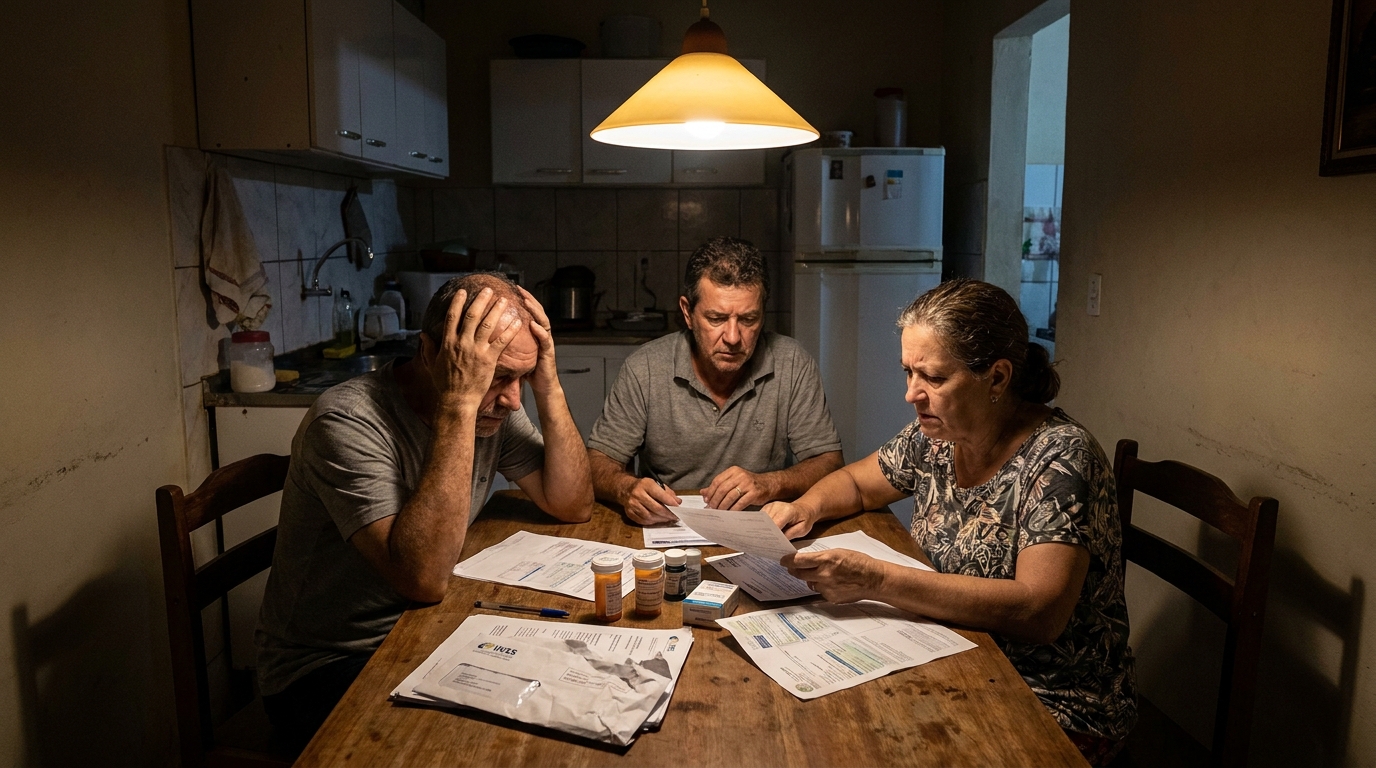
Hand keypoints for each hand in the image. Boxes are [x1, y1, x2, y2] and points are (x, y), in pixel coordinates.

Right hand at [430, 287, 521, 408]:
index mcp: (448, 343)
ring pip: (487, 325)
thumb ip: (429, 348)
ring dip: (496, 310)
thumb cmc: (444, 384)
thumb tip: (423, 335)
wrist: (457, 400)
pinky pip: (501, 341)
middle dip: (480, 300)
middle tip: (488, 290)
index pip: (452, 317)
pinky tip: (517, 322)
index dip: (457, 302)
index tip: (463, 292)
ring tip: (504, 300)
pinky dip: (509, 331)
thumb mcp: (432, 364)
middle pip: (472, 316)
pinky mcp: (488, 359)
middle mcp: (461, 343)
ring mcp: (475, 350)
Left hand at [517, 286, 558, 396]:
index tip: (512, 290)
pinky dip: (540, 332)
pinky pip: (545, 340)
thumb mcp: (516, 354)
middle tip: (519, 289)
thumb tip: (489, 338)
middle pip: (537, 312)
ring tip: (527, 302)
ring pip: (543, 322)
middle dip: (529, 299)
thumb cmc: (530, 371)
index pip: (528, 312)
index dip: (522, 300)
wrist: (544, 386)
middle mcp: (541, 334)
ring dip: (535, 311)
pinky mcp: (549, 353)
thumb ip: (509, 343)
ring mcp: (546, 342)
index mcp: (533, 333)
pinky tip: (534, 325)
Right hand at [622, 478, 681, 525]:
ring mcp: (632, 504)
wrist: (625, 489)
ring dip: (661, 519)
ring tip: (667, 519)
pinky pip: (643, 521)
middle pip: (656, 508)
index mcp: (646, 484)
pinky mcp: (629, 513)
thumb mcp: (655, 484)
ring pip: (649, 516)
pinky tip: (657, 520)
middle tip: (675, 517)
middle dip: (667, 514)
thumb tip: (678, 502)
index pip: (660, 495)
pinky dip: (652, 522)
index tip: (678, 507)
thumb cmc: (644, 487)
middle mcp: (638, 494)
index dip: (670, 502)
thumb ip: (667, 492)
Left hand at [703, 466, 774, 509]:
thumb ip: (719, 486)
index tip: (707, 500)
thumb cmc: (749, 484)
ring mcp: (748, 483)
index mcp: (733, 471)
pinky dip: (733, 509)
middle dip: (715, 500)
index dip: (710, 492)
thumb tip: (703, 492)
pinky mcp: (754, 492)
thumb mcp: (734, 482)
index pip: (717, 481)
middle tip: (712, 508)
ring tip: (720, 512)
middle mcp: (740, 475)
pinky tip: (730, 513)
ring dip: (723, 506)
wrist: (768, 485)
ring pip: (730, 496)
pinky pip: (740, 502)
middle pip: (722, 489)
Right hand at [764, 500, 814, 539]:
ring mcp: (771, 506)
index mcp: (787, 511)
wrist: (804, 509)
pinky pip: (761, 518)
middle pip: (766, 522)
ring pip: (761, 520)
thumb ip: (790, 535)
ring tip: (761, 540)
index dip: (771, 534)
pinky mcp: (767, 507)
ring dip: (761, 529)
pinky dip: (761, 525)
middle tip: (763, 545)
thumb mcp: (802, 529)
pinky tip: (763, 533)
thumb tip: (777, 542)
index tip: (768, 544)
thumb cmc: (804, 520)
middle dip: (764, 533)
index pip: (775, 524)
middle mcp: (777, 506)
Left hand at [781, 549, 884, 603]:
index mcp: (826, 559)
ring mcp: (827, 587)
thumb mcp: (838, 552)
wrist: (873, 579)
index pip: (799, 561)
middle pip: (799, 573)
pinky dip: (822, 587)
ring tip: (822, 574)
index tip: (782, 560)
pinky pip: (820, 591)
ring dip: (810, 578)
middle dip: (794, 569)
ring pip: (809, 583)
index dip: (788, 561)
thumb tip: (806, 561)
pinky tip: (834, 583)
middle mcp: (824, 574)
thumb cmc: (858, 562)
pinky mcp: (830, 598)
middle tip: (791, 567)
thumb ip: (821, 557)